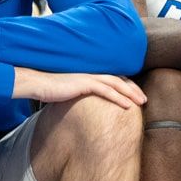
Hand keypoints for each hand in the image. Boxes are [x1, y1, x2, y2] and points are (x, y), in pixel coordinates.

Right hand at [11, 66, 146, 109]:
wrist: (36, 84)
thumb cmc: (49, 90)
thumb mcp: (68, 93)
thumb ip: (79, 96)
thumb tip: (85, 106)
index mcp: (89, 75)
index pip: (113, 79)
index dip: (126, 86)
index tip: (135, 96)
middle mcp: (91, 74)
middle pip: (119, 79)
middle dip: (133, 89)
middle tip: (144, 99)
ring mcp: (88, 78)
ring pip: (116, 84)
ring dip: (131, 93)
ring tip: (142, 102)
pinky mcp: (84, 84)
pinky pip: (106, 91)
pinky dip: (119, 97)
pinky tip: (128, 106)